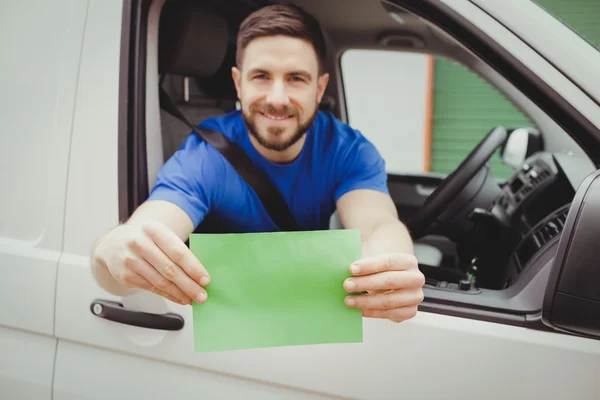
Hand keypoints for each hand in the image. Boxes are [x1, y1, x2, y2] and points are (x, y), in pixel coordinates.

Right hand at [93, 220, 209, 304]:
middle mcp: (139, 243)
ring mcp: (130, 260)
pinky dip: (168, 295)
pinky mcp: (125, 275)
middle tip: (202, 295)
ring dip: (179, 293)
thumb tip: (199, 273)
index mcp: (153, 229)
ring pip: (160, 281)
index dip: (193, 267)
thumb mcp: (159, 236)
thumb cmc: (145, 240)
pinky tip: (178, 298)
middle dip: (189, 285)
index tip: (206, 279)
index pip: (177, 251)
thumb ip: (176, 250)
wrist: (113, 244)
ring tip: (192, 299)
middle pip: (170, 269)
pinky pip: (152, 288)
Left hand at [343, 253, 424, 322]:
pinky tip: (359, 310)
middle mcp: (416, 278)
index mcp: (408, 261)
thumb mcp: (375, 262)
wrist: (393, 280)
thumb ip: (364, 265)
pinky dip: (372, 312)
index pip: (388, 262)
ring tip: (348, 300)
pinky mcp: (410, 311)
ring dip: (366, 301)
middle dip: (365, 283)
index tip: (352, 269)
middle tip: (347, 285)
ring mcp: (415, 296)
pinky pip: (390, 314)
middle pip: (389, 281)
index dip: (369, 266)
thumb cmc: (381, 270)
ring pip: (389, 300)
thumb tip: (344, 269)